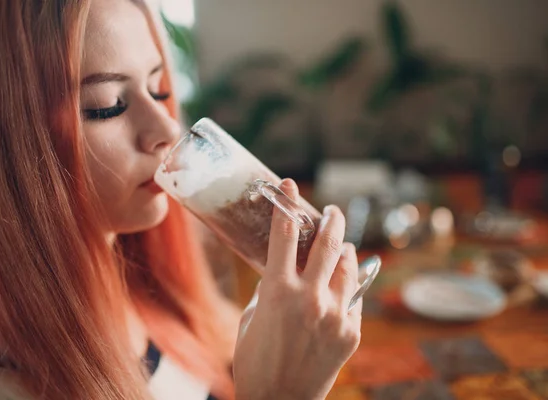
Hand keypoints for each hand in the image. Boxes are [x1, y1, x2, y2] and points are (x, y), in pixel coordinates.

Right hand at [233, 179, 361, 399]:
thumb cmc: (256, 358)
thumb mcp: (253, 316)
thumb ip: (271, 287)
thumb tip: (286, 268)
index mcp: (277, 291)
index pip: (282, 235)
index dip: (286, 204)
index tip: (289, 184)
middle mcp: (309, 298)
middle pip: (327, 243)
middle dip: (332, 220)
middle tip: (332, 211)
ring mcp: (334, 314)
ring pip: (348, 266)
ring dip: (344, 251)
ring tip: (341, 245)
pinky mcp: (350, 332)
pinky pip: (353, 297)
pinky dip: (347, 285)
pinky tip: (341, 284)